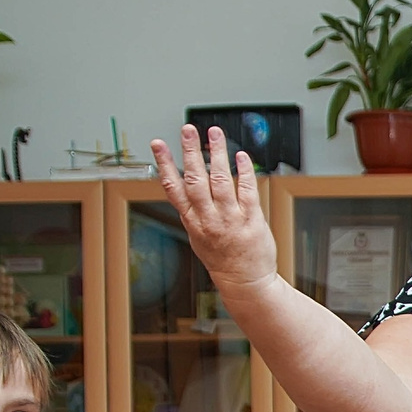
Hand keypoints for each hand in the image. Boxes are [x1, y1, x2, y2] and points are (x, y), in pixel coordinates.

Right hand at [149, 124, 278, 296]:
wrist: (246, 282)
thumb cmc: (222, 259)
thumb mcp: (197, 236)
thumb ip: (192, 210)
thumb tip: (182, 184)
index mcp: (193, 221)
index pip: (174, 188)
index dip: (165, 165)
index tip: (158, 144)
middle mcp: (209, 219)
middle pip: (196, 180)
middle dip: (190, 152)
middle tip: (187, 129)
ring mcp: (231, 219)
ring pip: (222, 181)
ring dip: (218, 154)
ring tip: (214, 133)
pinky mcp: (252, 220)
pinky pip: (248, 191)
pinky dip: (244, 172)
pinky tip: (240, 156)